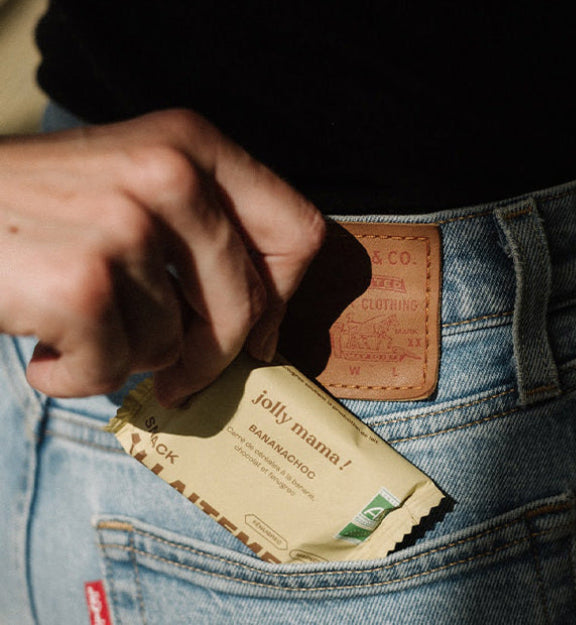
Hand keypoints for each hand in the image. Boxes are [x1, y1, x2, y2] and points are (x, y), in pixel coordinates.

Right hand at [0, 109, 324, 405]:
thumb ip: (203, 246)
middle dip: (214, 355)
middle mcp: (168, 172)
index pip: (298, 231)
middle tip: (177, 375)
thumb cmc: (38, 216)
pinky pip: (117, 368)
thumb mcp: (133, 194)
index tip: (253, 333)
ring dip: (127, 354)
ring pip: (176, 342)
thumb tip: (263, 331)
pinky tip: (47, 345)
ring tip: (79, 325)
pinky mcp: (82, 283)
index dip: (281, 294)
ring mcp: (125, 224)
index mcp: (193, 144)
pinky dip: (79, 375)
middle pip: (249, 302)